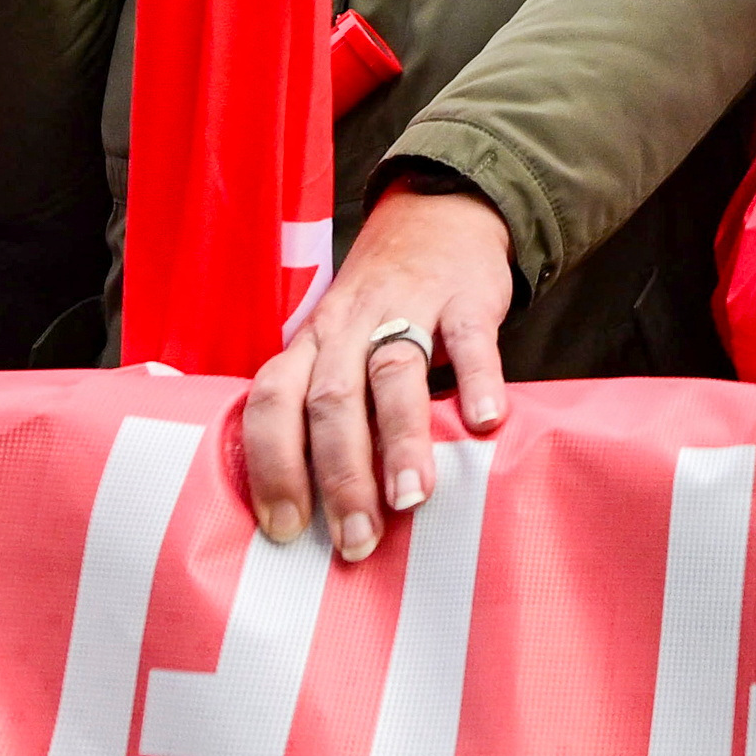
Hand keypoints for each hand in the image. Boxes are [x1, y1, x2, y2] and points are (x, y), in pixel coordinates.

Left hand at [236, 183, 513, 558]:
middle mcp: (348, 325)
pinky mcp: (465, 296)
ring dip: (398, 440)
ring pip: (393, 372)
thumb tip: (315, 513)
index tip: (285, 530)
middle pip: (331, 399)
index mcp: (310, 343)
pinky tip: (483, 423)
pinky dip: (477, 378)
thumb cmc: (380, 305)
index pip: (272, 402)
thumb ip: (326, 411)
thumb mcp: (337, 344)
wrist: (439, 215)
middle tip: (356, 540)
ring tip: (410, 500)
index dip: (272, 466)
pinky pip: (470, 336)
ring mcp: (408, 306)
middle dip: (340, 476)